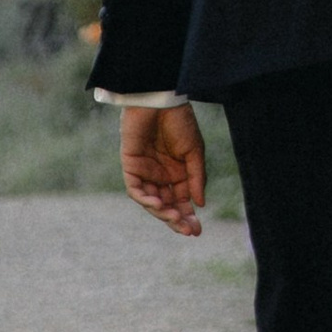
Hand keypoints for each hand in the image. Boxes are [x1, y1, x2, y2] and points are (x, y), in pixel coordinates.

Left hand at [121, 102, 206, 236]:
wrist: (160, 100)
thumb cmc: (179, 121)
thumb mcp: (194, 151)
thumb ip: (196, 178)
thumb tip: (200, 204)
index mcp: (178, 173)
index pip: (182, 201)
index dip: (188, 216)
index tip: (197, 231)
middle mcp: (161, 176)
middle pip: (167, 205)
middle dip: (176, 220)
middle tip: (187, 231)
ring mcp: (145, 172)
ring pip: (151, 202)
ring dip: (162, 212)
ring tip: (174, 216)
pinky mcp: (131, 166)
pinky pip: (136, 190)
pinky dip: (145, 199)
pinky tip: (158, 204)